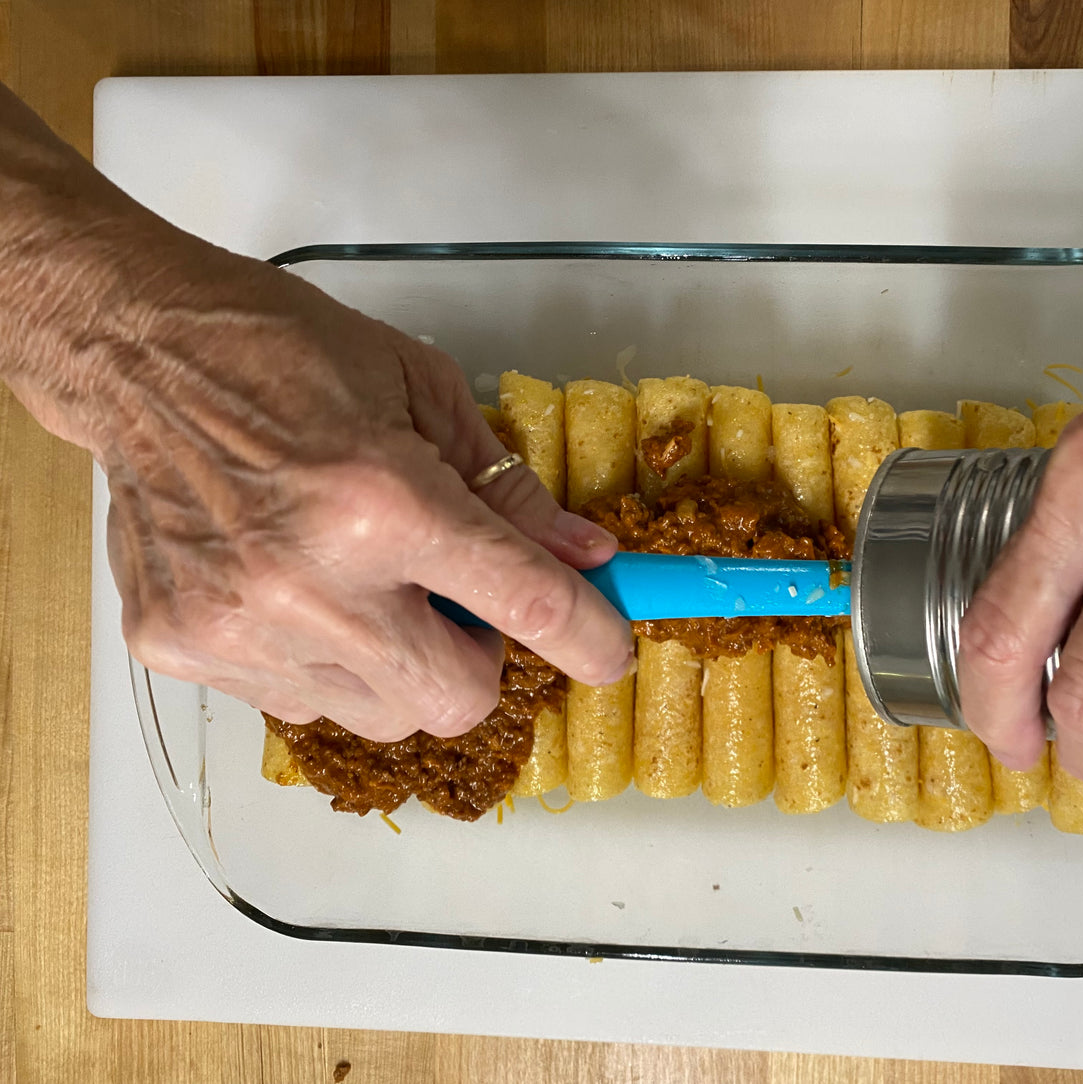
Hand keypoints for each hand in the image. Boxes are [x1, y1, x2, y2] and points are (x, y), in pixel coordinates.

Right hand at [30, 235, 633, 741]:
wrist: (136, 355)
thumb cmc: (283, 353)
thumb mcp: (423, 394)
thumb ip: (509, 492)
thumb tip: (585, 559)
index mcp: (383, 501)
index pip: (522, 604)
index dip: (588, 636)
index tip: (609, 650)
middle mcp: (310, 583)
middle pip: (454, 699)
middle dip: (477, 658)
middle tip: (452, 597)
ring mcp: (238, 628)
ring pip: (378, 715)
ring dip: (399, 665)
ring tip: (362, 584)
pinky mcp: (183, 649)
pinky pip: (299, 704)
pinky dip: (323, 664)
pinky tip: (296, 591)